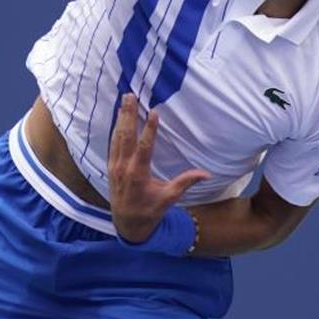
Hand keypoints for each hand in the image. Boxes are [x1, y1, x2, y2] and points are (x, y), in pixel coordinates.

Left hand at [107, 94, 210, 242]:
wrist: (127, 224)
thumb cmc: (150, 211)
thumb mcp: (169, 199)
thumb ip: (185, 183)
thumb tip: (206, 174)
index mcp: (138, 175)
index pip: (144, 147)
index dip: (149, 129)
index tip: (153, 112)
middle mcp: (124, 167)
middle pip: (126, 136)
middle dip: (129, 115)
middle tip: (131, 95)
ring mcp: (115, 166)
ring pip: (117, 137)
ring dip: (121, 118)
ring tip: (125, 100)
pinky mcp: (111, 165)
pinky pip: (113, 143)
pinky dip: (116, 128)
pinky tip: (119, 116)